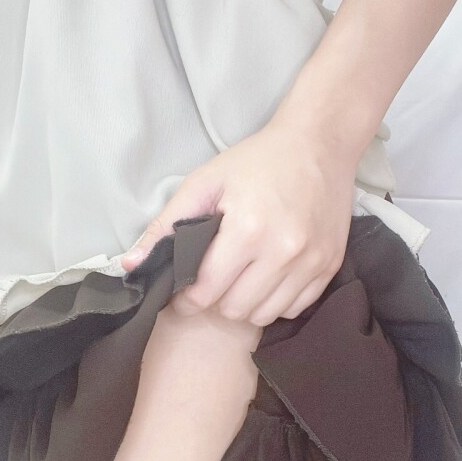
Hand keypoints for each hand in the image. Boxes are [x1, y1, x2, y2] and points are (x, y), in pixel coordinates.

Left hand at [120, 108, 359, 326]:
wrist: (320, 144)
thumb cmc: (258, 161)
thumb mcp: (205, 182)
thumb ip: (166, 225)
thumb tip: (131, 267)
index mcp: (248, 230)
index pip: (206, 292)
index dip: (186, 297)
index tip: (184, 289)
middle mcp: (283, 252)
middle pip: (235, 309)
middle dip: (216, 300)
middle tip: (213, 279)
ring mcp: (311, 262)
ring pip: (265, 316)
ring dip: (245, 304)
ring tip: (240, 278)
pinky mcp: (330, 266)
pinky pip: (295, 308)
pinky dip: (276, 301)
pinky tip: (268, 277)